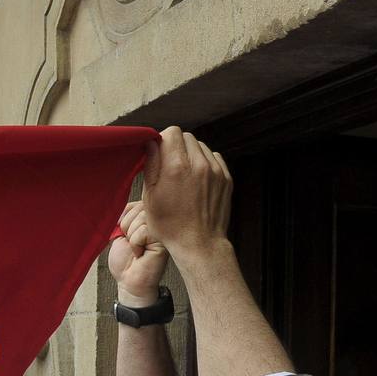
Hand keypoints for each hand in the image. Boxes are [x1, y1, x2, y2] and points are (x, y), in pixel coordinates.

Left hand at [107, 201, 168, 306]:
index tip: (124, 235)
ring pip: (141, 218)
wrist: (129, 282)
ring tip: (137, 249)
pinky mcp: (164, 240)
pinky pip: (143, 231)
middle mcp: (158, 220)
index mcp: (148, 217)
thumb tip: (121, 201)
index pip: (134, 203)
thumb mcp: (119, 232)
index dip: (124, 218)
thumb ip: (124, 215)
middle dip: (127, 227)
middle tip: (131, 244)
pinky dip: (135, 244)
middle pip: (138, 207)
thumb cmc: (125, 261)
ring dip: (131, 237)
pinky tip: (141, 253)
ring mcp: (163, 229)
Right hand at [142, 126, 231, 257]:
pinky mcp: (226, 177)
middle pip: (187, 137)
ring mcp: (215, 171)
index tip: (159, 153)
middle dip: (176, 146)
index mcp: (176, 167)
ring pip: (201, 146)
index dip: (163, 140)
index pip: (172, 132)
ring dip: (191, 154)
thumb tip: (150, 143)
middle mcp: (199, 164)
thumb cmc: (170, 225)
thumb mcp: (150, 198)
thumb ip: (151, 166)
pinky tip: (197, 180)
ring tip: (184, 175)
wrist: (199, 243)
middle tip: (170, 165)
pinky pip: (213, 158)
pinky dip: (204, 163)